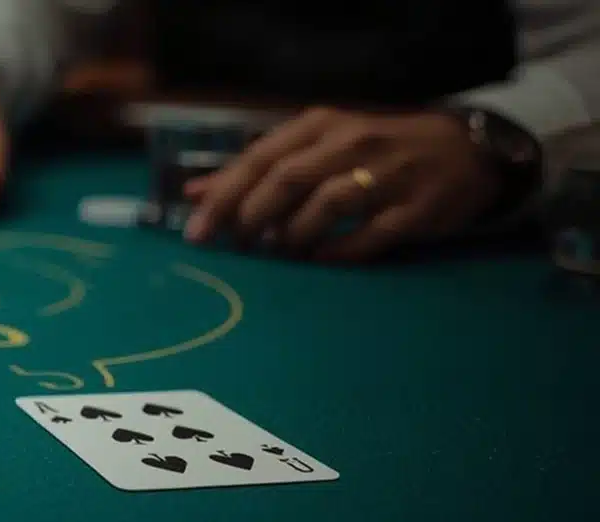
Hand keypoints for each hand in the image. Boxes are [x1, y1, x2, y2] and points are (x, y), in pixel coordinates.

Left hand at [184, 107, 500, 260]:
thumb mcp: (314, 148)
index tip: (196, 234)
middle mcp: (352, 143)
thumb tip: (193, 194)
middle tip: (237, 247)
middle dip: (251, 217)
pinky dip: (337, 252)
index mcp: (320, 126)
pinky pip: (368, 236)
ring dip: (293, 235)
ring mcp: (389, 174)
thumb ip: (254, 171)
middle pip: (288, 179)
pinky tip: (320, 261)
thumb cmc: (373, 152)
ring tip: (278, 252)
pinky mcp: (417, 208)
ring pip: (326, 205)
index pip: (259, 159)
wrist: (464, 152)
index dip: (223, 197)